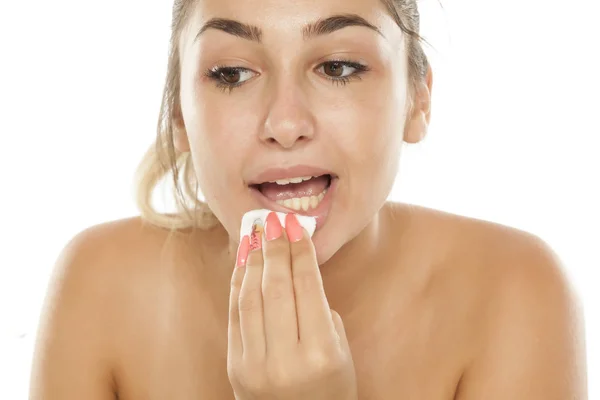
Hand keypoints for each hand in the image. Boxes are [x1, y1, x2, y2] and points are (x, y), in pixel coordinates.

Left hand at [227, 212, 357, 399]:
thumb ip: (322, 314)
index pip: (307, 288)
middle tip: (275, 221)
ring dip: (253, 261)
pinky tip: (244, 265)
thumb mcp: (342, 355)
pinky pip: (235, 317)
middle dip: (275, 248)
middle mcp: (287, 358)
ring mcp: (257, 365)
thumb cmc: (330, 391)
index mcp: (322, 352)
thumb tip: (296, 269)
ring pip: (251, 298)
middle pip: (276, 287)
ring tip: (256, 236)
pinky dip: (238, 286)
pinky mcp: (236, 368)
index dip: (301, 252)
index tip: (297, 226)